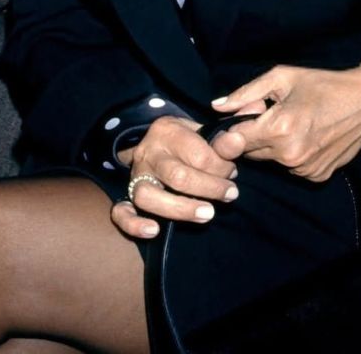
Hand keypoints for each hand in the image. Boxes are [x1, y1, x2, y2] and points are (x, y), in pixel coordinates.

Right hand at [111, 116, 238, 238]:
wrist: (157, 142)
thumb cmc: (188, 140)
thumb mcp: (204, 131)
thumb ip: (222, 139)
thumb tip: (239, 140)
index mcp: (167, 130)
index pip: (198, 154)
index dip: (222, 168)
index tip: (233, 174)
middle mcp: (148, 152)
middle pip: (177, 176)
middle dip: (209, 188)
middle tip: (230, 195)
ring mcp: (135, 175)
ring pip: (148, 196)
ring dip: (181, 209)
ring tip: (208, 214)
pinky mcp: (126, 196)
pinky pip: (121, 212)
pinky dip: (134, 224)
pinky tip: (155, 231)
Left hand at [209, 64, 360, 182]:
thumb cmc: (324, 84)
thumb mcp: (282, 77)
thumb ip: (246, 93)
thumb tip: (217, 106)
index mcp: (278, 128)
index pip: (233, 142)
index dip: (228, 132)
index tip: (233, 123)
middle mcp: (289, 155)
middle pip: (250, 152)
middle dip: (252, 135)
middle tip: (270, 114)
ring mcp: (303, 169)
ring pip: (270, 161)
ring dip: (272, 145)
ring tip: (293, 122)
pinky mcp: (316, 176)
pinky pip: (290, 167)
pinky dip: (291, 154)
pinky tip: (306, 136)